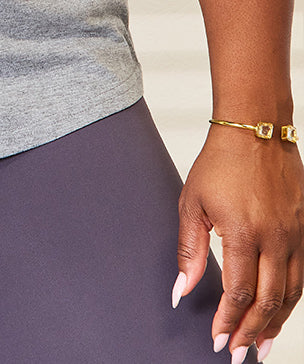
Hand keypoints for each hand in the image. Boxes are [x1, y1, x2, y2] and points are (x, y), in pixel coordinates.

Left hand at [175, 123, 303, 357]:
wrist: (256, 130)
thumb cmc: (221, 162)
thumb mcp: (192, 202)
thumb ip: (189, 250)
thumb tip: (181, 291)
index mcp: (243, 232)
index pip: (238, 292)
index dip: (228, 321)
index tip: (217, 340)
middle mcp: (274, 238)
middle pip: (267, 301)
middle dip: (251, 332)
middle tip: (238, 354)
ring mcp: (295, 235)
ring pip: (290, 294)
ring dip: (274, 325)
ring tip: (260, 347)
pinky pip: (301, 276)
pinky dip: (290, 302)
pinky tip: (279, 314)